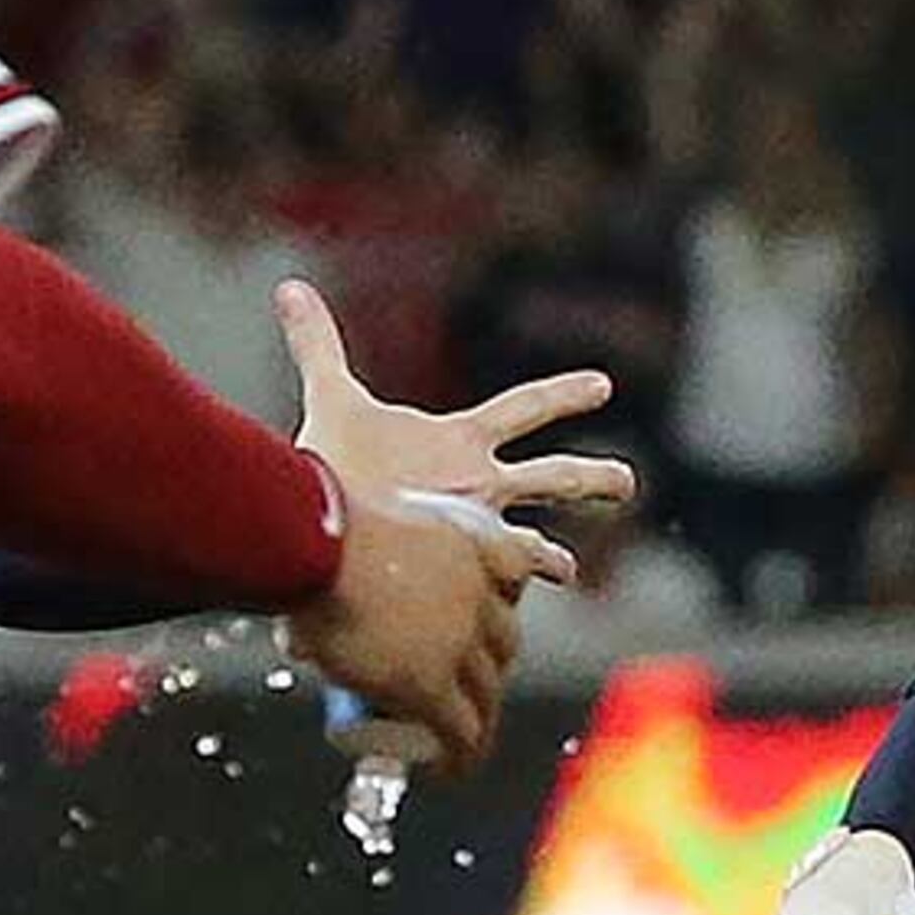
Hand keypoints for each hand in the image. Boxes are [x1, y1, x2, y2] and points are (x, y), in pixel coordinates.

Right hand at [279, 279, 636, 585]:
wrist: (334, 530)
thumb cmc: (333, 464)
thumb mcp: (330, 398)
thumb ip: (315, 343)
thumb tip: (286, 287)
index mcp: (462, 441)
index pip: (525, 407)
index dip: (564, 393)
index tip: (605, 386)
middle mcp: (483, 485)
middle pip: (556, 478)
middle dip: (594, 480)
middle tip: (628, 485)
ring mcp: (480, 535)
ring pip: (534, 547)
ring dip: (553, 561)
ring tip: (571, 574)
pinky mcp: (465, 577)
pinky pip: (488, 594)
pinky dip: (486, 606)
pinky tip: (498, 628)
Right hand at [280, 484, 535, 774]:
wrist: (310, 545)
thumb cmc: (315, 520)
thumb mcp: (357, 514)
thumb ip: (342, 528)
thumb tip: (307, 550)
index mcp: (465, 543)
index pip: (513, 572)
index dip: (501, 600)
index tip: (487, 615)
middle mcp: (475, 593)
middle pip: (503, 642)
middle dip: (490, 667)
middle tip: (462, 684)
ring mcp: (458, 641)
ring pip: (488, 695)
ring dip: (480, 721)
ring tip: (462, 741)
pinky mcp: (431, 684)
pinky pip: (461, 732)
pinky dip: (461, 757)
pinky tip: (449, 770)